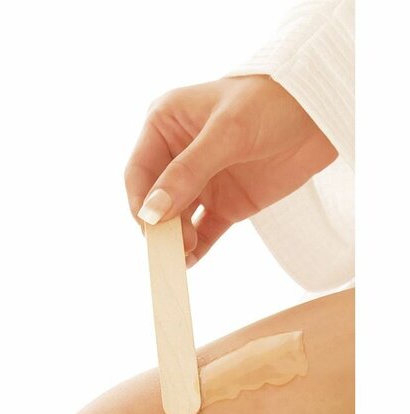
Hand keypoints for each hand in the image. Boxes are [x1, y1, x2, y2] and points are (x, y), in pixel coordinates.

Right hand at [124, 76, 337, 266]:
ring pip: (177, 219)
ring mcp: (203, 182)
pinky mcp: (226, 203)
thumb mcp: (228, 132)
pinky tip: (191, 261)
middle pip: (155, 200)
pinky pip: (204, 230)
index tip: (150, 224)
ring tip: (184, 254)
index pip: (139, 171)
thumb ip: (188, 172)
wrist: (323, 113)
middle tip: (171, 245)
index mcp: (165, 127)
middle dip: (159, 224)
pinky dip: (197, 247)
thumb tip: (151, 212)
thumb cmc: (272, 103)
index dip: (140, 200)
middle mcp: (178, 156)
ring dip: (177, 239)